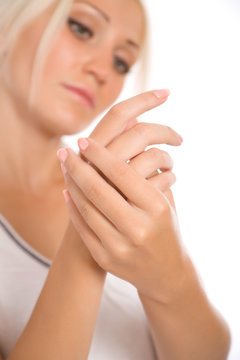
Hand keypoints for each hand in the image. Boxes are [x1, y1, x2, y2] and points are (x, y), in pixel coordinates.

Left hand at [61, 90, 177, 262]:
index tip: (83, 140)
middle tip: (63, 151)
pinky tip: (67, 191)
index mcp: (157, 209)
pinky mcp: (106, 259)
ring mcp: (120, 247)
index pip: (122, 174)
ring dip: (71, 184)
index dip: (99, 155)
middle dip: (76, 166)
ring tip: (65, 168)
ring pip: (86, 208)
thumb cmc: (166, 229)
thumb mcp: (165, 202)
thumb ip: (147, 175)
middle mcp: (139, 228)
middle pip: (98, 190)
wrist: (167, 274)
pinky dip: (73, 207)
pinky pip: (83, 228)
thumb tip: (121, 142)